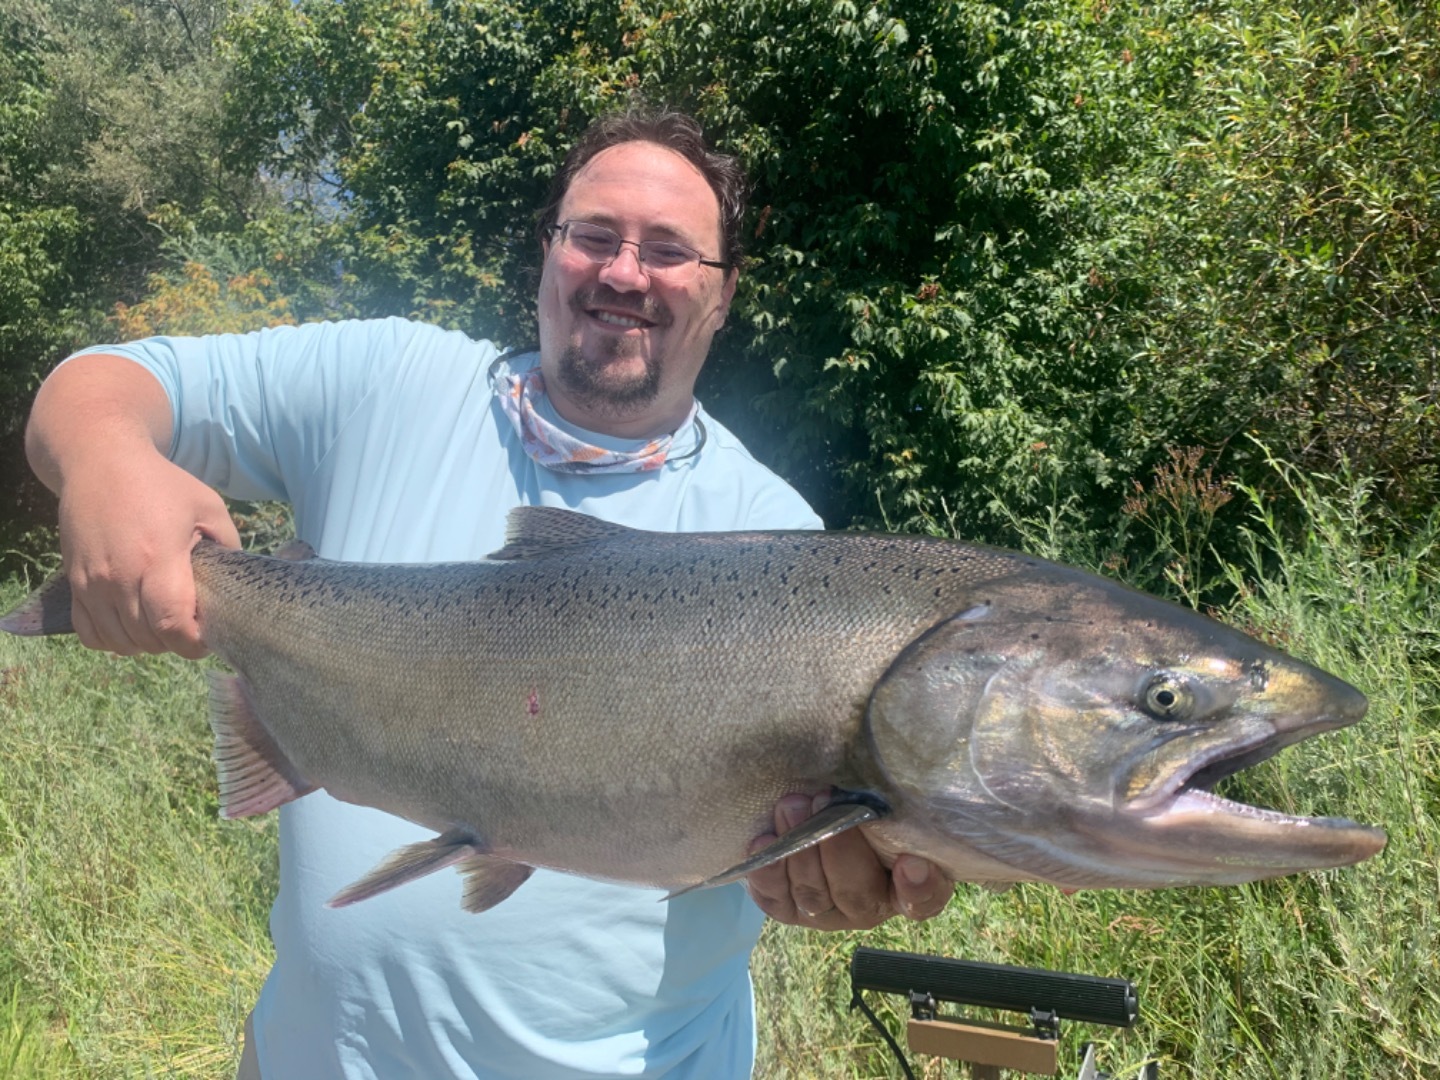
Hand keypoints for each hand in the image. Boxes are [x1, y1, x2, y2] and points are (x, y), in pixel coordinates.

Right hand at [57, 450, 239, 658]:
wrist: (98, 462)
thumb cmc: (159, 483)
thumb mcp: (207, 506)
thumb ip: (227, 545)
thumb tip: (236, 583)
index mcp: (157, 559)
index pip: (171, 625)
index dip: (193, 643)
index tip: (209, 636)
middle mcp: (118, 577)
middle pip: (147, 639)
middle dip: (175, 643)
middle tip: (191, 626)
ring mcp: (91, 583)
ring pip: (119, 641)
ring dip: (146, 643)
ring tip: (164, 625)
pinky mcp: (73, 583)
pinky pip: (89, 633)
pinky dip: (112, 639)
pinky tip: (132, 625)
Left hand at [744, 790, 953, 930]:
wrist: (817, 813)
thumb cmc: (865, 804)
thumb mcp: (892, 798)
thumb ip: (906, 798)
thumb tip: (928, 769)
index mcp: (910, 885)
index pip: (924, 899)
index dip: (919, 888)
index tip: (912, 861)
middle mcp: (870, 906)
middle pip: (857, 895)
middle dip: (837, 847)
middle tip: (824, 800)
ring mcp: (827, 912)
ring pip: (813, 896)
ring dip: (799, 850)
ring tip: (791, 806)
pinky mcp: (788, 907)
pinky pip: (776, 899)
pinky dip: (768, 873)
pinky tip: (762, 843)